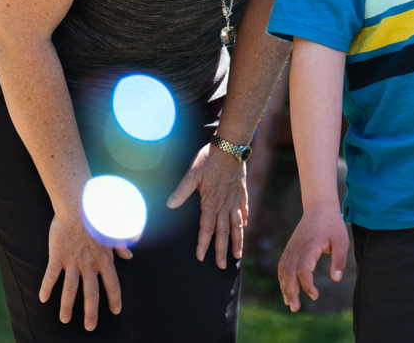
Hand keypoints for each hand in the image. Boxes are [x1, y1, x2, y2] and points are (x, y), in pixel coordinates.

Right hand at [39, 214, 130, 330]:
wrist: (78, 205)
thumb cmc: (99, 215)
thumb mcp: (116, 230)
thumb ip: (121, 246)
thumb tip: (129, 256)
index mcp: (105, 259)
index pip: (112, 284)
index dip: (114, 299)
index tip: (116, 311)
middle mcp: (89, 264)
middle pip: (91, 294)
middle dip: (91, 313)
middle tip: (90, 327)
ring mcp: (72, 262)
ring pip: (70, 290)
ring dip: (67, 307)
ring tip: (65, 320)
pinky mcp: (57, 257)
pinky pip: (50, 276)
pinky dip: (46, 288)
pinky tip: (43, 299)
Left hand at [167, 142, 247, 268]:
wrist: (230, 146)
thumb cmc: (209, 159)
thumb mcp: (192, 174)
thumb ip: (182, 191)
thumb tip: (169, 205)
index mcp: (211, 202)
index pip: (207, 229)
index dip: (204, 244)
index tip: (202, 258)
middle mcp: (224, 204)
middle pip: (223, 232)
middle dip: (222, 250)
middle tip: (222, 266)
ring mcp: (235, 199)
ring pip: (237, 225)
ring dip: (237, 240)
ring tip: (238, 255)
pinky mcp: (241, 191)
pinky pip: (243, 209)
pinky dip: (243, 219)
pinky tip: (244, 226)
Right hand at [278, 206, 348, 311]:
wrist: (319, 207)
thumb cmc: (332, 224)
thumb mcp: (342, 241)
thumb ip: (340, 260)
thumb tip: (336, 279)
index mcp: (309, 247)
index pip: (303, 271)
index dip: (307, 286)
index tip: (315, 295)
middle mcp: (297, 248)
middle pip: (289, 274)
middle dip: (291, 292)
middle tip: (295, 308)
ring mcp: (291, 247)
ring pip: (284, 270)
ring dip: (285, 287)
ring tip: (289, 303)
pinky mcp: (290, 247)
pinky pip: (282, 265)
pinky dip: (282, 278)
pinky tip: (286, 288)